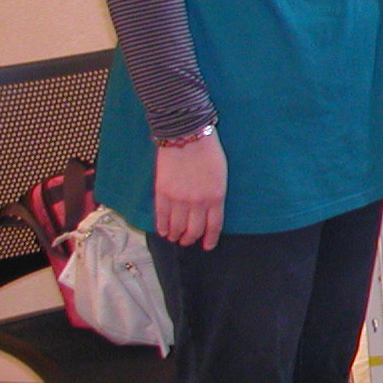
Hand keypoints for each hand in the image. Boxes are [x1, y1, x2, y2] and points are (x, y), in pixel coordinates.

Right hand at [154, 130, 226, 249]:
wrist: (186, 136)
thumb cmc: (209, 153)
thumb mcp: (220, 177)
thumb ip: (215, 195)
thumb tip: (208, 211)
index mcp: (216, 197)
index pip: (213, 226)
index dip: (210, 239)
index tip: (207, 246)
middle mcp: (198, 203)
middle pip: (193, 230)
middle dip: (191, 239)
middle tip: (188, 242)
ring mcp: (178, 199)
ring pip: (176, 227)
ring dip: (176, 236)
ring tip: (175, 238)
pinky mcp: (162, 194)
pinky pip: (161, 217)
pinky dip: (162, 227)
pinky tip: (163, 231)